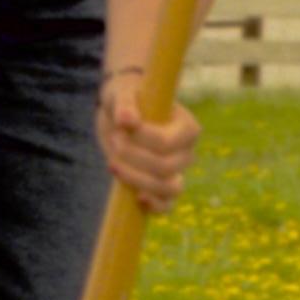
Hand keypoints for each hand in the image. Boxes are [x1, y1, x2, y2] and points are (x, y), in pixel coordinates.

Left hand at [96, 68, 203, 213]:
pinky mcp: (162, 187)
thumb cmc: (127, 98)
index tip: (120, 126)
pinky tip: (136, 198)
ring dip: (136, 180)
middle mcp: (186, 152)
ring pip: (168, 189)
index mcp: (187, 127)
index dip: (141, 139)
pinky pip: (167, 206)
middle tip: (114, 139)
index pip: (166, 143)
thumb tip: (127, 120)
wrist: (120, 116)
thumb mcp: (123, 93)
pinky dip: (154, 206)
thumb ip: (125, 104)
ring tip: (112, 163)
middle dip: (132, 157)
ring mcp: (176, 172)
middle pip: (164, 167)